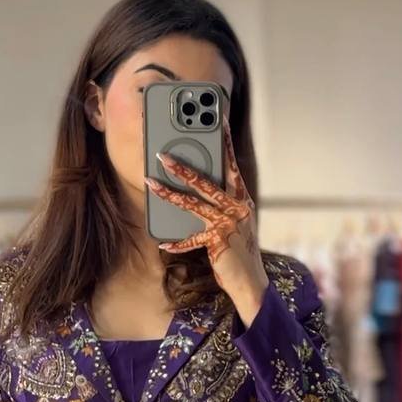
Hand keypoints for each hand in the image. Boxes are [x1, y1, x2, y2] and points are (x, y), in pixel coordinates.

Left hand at [144, 111, 268, 315]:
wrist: (252, 282)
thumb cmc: (240, 251)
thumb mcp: (235, 223)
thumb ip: (222, 205)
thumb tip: (196, 190)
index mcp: (242, 200)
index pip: (232, 166)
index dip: (225, 142)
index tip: (218, 120)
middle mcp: (236, 208)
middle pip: (206, 182)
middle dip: (182, 167)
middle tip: (162, 155)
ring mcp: (226, 225)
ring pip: (192, 204)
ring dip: (168, 193)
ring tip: (150, 182)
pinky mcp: (217, 242)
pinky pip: (191, 239)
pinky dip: (177, 242)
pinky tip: (164, 242)